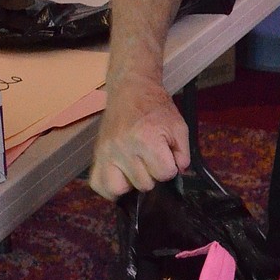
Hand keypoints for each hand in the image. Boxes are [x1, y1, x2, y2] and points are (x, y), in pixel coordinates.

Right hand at [89, 75, 190, 200]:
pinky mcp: (96, 155)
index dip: (169, 166)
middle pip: (144, 184)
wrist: (130, 89)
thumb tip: (178, 172)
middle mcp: (124, 148)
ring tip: (136, 168)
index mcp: (147, 139)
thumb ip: (183, 153)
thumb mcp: (178, 126)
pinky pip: (98, 185)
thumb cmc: (155, 107)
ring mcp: (107, 153)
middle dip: (152, 174)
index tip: (165, 155)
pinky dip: (109, 187)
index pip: (164, 174)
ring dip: (131, 183)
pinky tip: (120, 177)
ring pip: (119, 190)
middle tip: (150, 158)